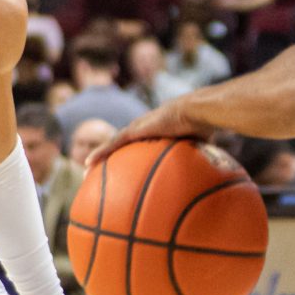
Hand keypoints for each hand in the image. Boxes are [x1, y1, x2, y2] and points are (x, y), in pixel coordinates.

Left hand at [86, 99, 207, 168]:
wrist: (196, 112)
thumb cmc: (202, 129)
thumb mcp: (198, 150)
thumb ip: (197, 162)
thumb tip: (208, 182)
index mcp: (157, 135)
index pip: (139, 149)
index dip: (129, 160)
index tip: (123, 171)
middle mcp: (143, 131)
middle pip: (121, 148)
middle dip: (110, 160)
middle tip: (99, 173)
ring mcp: (137, 129)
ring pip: (112, 146)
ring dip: (99, 157)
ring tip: (87, 170)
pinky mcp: (134, 130)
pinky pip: (112, 144)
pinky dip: (100, 153)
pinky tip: (87, 163)